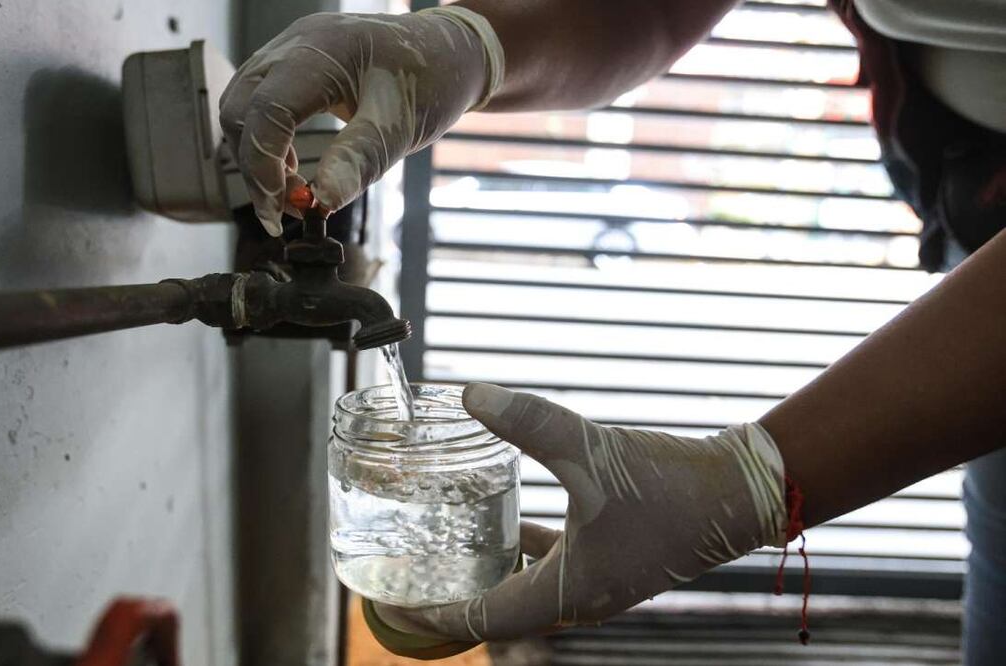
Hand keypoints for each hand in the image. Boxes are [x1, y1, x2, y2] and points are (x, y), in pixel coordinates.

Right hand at [218, 7, 503, 234]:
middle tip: (287, 210)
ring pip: (243, 107)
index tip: (281, 209)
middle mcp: (296, 43)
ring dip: (258, 156)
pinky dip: (268, 141)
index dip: (263, 165)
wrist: (450, 53)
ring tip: (296, 192)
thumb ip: (358, 162)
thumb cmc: (432, 80)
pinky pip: (260, 102)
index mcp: (322, 50)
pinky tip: (296, 168)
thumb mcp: (400, 126)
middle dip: (256, 166)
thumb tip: (321, 205)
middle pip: (241, 109)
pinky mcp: (293, 65)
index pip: (266, 110)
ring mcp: (290, 50)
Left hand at [375, 383, 787, 642]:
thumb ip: (528, 422)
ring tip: (450, 551)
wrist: (738, 490)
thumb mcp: (589, 450)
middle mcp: (579, 599)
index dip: (434, 614)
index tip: (394, 604)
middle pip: (500, 612)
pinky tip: (512, 520)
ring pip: (527, 591)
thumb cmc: (670, 484)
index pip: (483, 618)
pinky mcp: (613, 561)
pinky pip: (553, 568)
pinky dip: (524, 553)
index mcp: (567, 593)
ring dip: (489, 576)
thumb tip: (470, 394)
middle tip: (412, 579)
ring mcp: (599, 583)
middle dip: (454, 600)